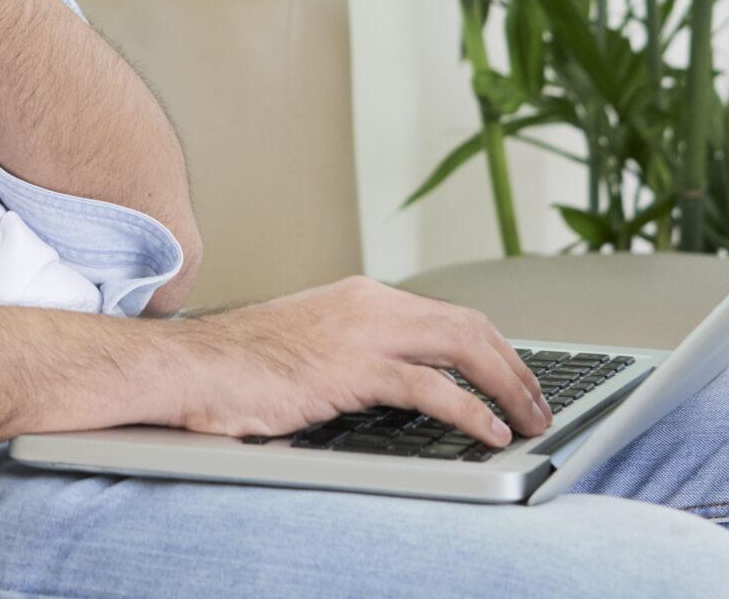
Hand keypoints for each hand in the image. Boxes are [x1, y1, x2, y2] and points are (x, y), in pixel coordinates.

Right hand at [161, 276, 551, 448]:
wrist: (189, 366)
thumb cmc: (238, 367)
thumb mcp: (309, 349)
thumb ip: (355, 356)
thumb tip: (402, 388)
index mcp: (359, 296)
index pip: (448, 315)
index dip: (493, 348)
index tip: (516, 380)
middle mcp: (367, 303)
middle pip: (468, 326)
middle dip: (514, 367)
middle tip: (539, 404)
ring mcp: (360, 332)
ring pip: (462, 348)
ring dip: (506, 387)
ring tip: (529, 422)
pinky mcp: (350, 367)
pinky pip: (430, 387)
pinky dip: (470, 410)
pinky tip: (489, 432)